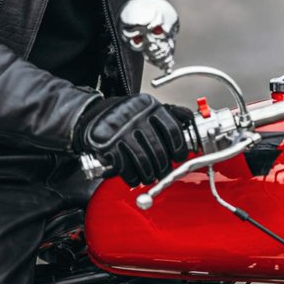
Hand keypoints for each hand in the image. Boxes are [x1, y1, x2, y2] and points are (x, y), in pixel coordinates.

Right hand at [74, 94, 192, 186]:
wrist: (93, 115)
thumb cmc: (125, 115)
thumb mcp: (148, 106)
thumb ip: (170, 112)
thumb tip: (190, 120)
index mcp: (149, 106)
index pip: (172, 130)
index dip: (179, 148)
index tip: (180, 157)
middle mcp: (136, 117)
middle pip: (159, 150)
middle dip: (164, 166)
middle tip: (164, 171)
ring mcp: (121, 131)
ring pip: (144, 161)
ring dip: (149, 175)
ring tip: (150, 176)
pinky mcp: (107, 146)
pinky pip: (126, 167)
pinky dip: (133, 177)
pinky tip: (135, 177)